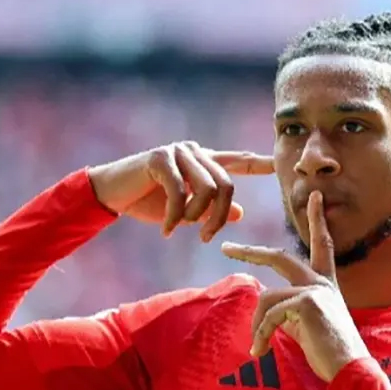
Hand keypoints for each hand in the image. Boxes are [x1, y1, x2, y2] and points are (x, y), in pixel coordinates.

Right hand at [87, 141, 273, 241]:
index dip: (259, 164)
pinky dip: (176, 217)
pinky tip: (168, 232)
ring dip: (197, 217)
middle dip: (218, 217)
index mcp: (202, 161)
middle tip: (206, 238)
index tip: (279, 165)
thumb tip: (240, 212)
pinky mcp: (160, 158)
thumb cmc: (147, 201)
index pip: (237, 162)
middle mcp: (194, 151)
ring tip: (182, 229)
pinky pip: (180, 193)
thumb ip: (211, 210)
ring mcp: (177, 152)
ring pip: (207, 188)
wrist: (111, 193)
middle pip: (226, 185)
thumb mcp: (185, 211)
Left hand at [221, 191, 370, 381]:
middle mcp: (321, 282)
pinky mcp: (307, 302)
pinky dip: (261, 335)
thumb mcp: (305, 326)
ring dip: (257, 325)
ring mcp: (314, 289)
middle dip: (250, 251)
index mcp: (325, 284)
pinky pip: (269, 314)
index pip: (322, 245)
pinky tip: (261, 351)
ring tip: (258, 348)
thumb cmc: (329, 354)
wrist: (349, 369)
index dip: (317, 220)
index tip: (316, 195)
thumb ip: (287, 310)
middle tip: (227, 248)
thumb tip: (262, 302)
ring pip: (266, 297)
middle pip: (280, 256)